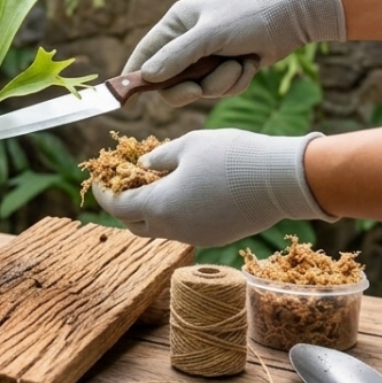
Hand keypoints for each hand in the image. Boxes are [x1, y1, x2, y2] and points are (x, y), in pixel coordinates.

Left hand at [92, 129, 336, 247]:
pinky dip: (174, 213)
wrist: (283, 179)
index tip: (98, 179)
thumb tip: (143, 167)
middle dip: (123, 205)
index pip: (118, 206)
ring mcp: (196, 237)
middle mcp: (174, 229)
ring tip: (154, 182)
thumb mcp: (188, 145)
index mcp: (160, 206)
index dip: (104, 192)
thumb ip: (159, 158)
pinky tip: (182, 190)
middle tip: (124, 182)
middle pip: (135, 224)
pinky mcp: (216, 237)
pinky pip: (184, 228)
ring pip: (160, 228)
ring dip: (151, 209)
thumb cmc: (232, 155)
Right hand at [124, 0, 344, 105]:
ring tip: (239, 63)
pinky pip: (220, 89)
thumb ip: (177, 56)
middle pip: (170, 81)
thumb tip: (146, 77)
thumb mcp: (210, 34)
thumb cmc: (249, 16)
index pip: (145, 53)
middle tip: (198, 89)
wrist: (293, 17)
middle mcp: (188, 41)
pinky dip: (236, 81)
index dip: (135, 75)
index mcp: (177, 24)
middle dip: (189, 86)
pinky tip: (250, 64)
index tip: (125, 97)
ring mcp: (208, 56)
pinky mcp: (227, 68)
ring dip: (220, 82)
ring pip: (199, 88)